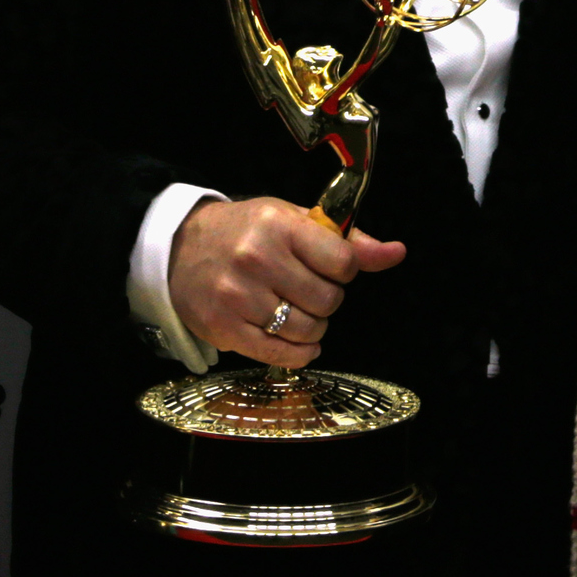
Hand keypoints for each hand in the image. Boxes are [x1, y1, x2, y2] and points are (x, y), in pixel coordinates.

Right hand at [167, 196, 405, 365]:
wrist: (179, 248)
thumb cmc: (245, 232)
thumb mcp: (293, 220)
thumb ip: (348, 241)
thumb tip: (397, 252)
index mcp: (279, 225)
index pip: (343, 262)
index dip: (344, 271)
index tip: (329, 269)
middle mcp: (258, 258)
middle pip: (328, 301)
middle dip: (327, 300)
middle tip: (307, 290)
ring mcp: (239, 296)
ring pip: (309, 331)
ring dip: (312, 327)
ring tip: (294, 311)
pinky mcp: (225, 329)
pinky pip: (284, 355)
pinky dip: (298, 352)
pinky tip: (292, 338)